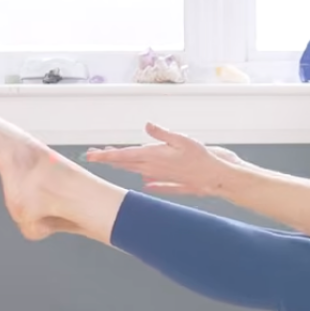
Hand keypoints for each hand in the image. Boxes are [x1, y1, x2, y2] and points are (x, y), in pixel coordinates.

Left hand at [85, 123, 241, 196]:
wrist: (218, 178)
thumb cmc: (202, 157)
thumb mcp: (182, 139)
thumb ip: (162, 134)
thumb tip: (147, 126)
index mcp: (153, 156)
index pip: (124, 155)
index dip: (106, 155)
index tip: (91, 156)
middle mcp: (153, 169)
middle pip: (126, 164)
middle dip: (110, 159)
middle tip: (95, 155)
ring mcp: (161, 177)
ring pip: (137, 171)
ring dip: (124, 165)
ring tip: (113, 161)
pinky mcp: (172, 183)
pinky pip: (156, 184)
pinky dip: (148, 183)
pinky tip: (144, 184)